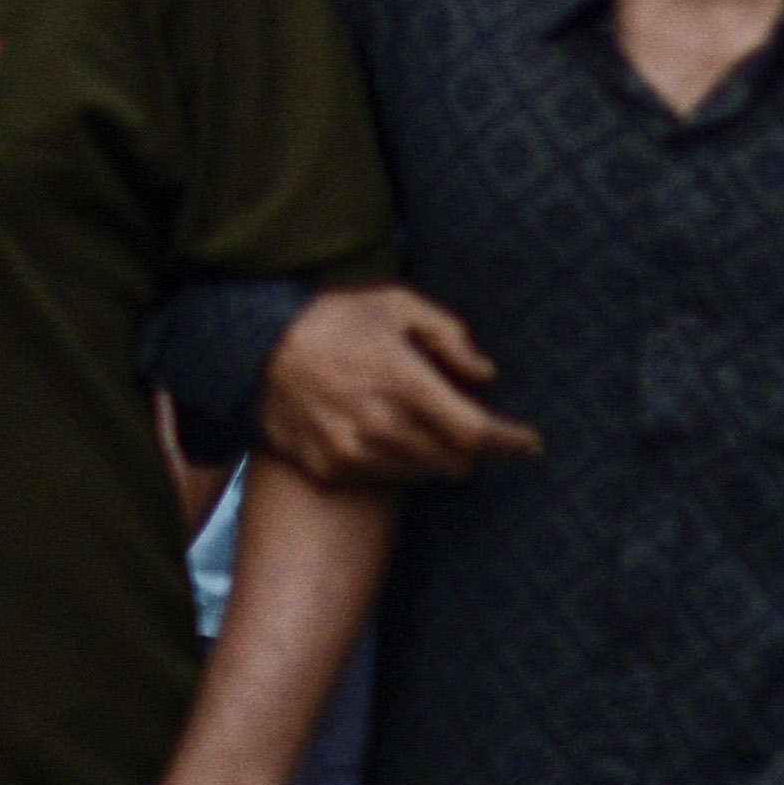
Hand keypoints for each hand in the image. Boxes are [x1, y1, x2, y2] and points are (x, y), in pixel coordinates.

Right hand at [259, 281, 531, 488]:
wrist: (253, 350)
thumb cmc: (333, 320)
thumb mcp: (396, 306)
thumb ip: (450, 337)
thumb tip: (487, 375)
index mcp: (404, 384)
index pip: (475, 432)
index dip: (509, 442)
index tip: (530, 443)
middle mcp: (381, 425)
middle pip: (455, 460)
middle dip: (473, 446)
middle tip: (468, 421)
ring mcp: (352, 452)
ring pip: (423, 473)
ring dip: (437, 455)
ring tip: (422, 421)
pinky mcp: (328, 468)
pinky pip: (385, 478)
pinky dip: (399, 462)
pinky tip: (387, 432)